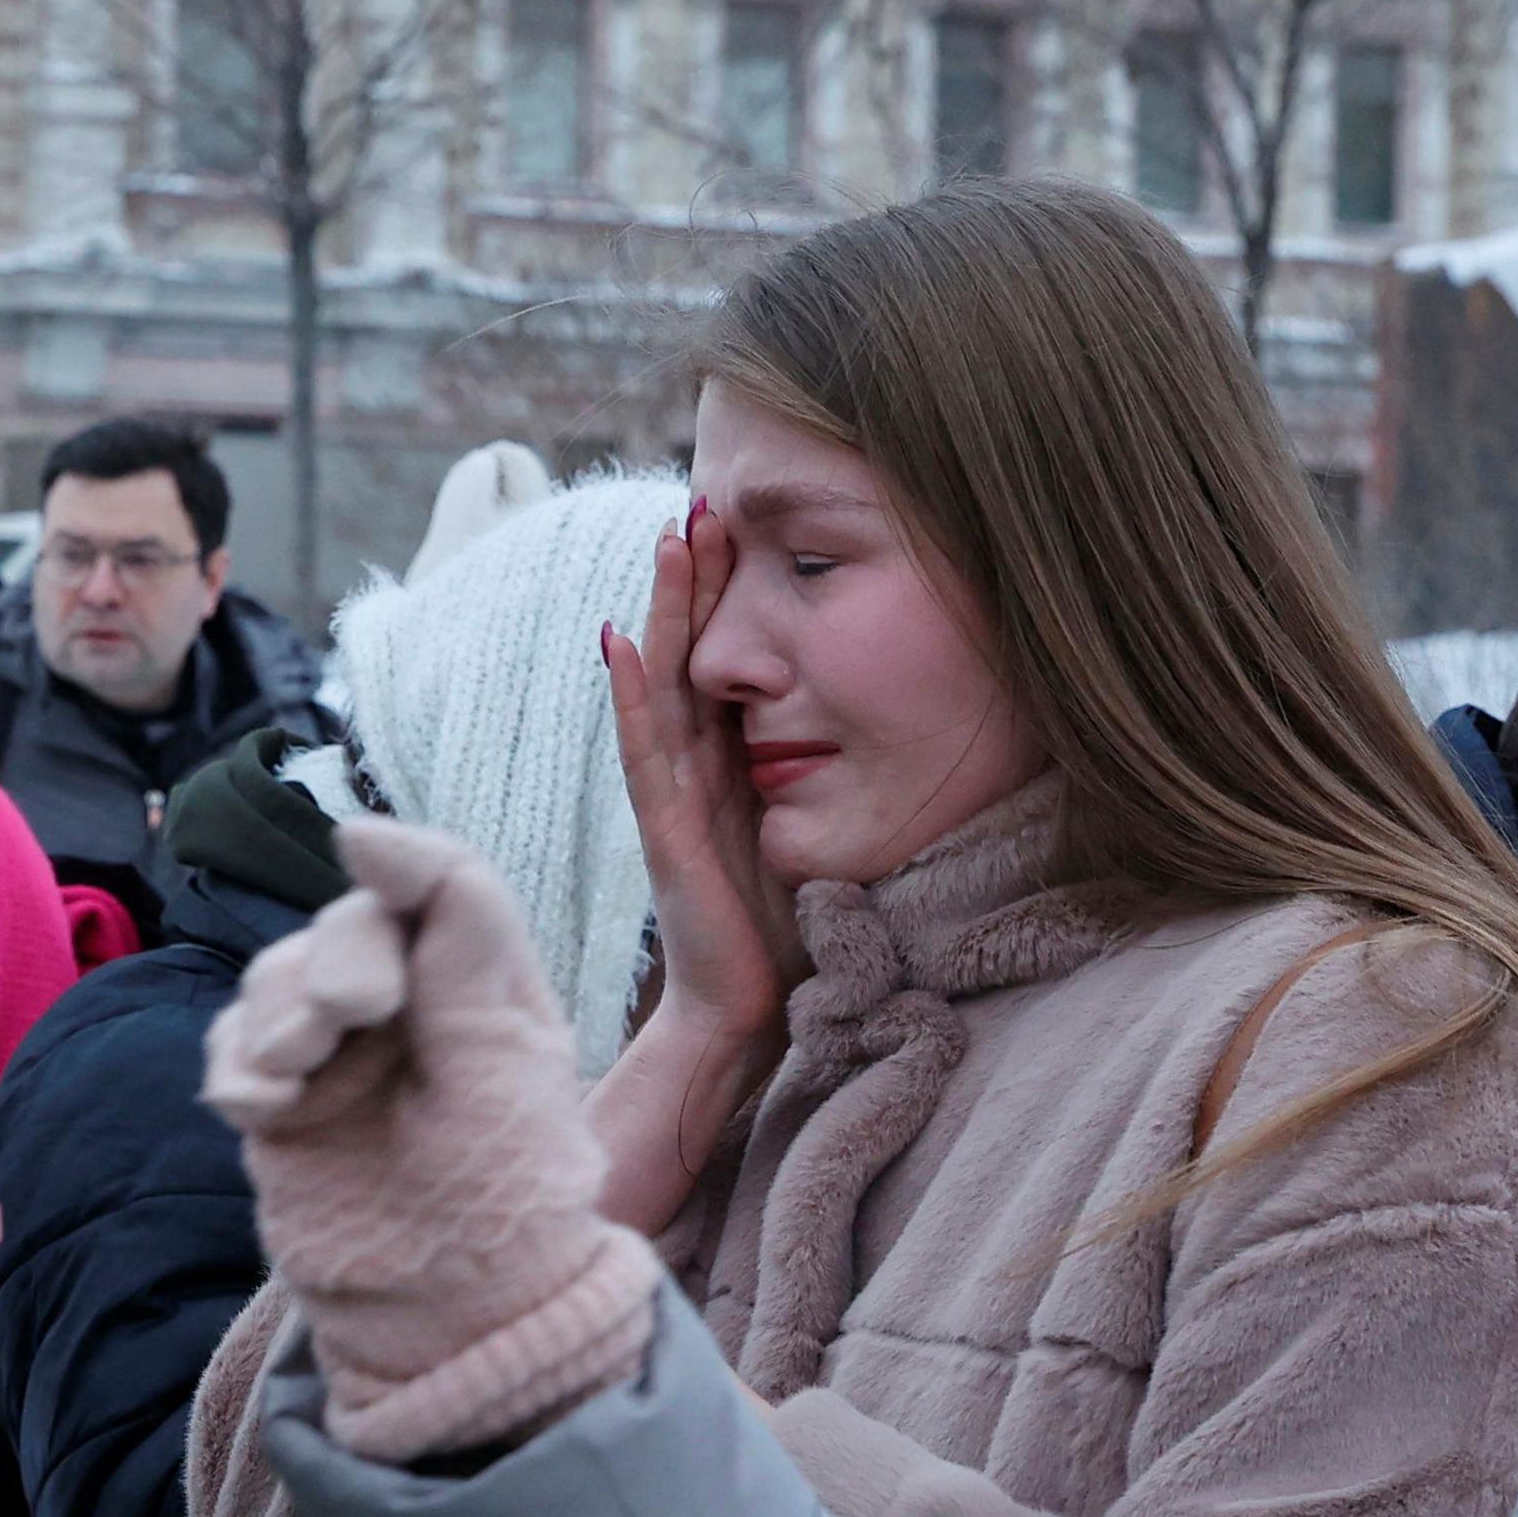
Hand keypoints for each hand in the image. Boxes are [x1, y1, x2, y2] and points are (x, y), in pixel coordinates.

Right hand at [204, 821, 657, 1460]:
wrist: (453, 1326)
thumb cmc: (506, 1204)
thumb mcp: (499, 1063)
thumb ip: (455, 942)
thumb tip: (366, 830)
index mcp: (485, 989)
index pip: (439, 889)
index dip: (399, 860)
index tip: (360, 850)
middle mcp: (413, 1010)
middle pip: (349, 927)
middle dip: (336, 961)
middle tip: (343, 1022)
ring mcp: (341, 1058)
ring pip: (280, 979)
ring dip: (281, 1012)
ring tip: (298, 1075)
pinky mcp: (284, 1106)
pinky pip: (234, 1050)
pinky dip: (240, 1067)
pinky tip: (264, 1107)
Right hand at [601, 506, 804, 1044]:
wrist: (757, 1012)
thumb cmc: (794, 929)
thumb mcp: (824, 828)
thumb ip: (835, 779)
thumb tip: (896, 727)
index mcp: (732, 766)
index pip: (725, 665)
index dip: (728, 599)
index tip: (740, 527)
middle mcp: (695, 771)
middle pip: (688, 656)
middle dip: (694, 582)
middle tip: (700, 504)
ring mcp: (674, 797)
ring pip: (662, 686)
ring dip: (664, 612)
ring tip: (668, 542)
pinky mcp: (666, 830)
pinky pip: (643, 750)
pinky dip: (630, 694)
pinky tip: (621, 640)